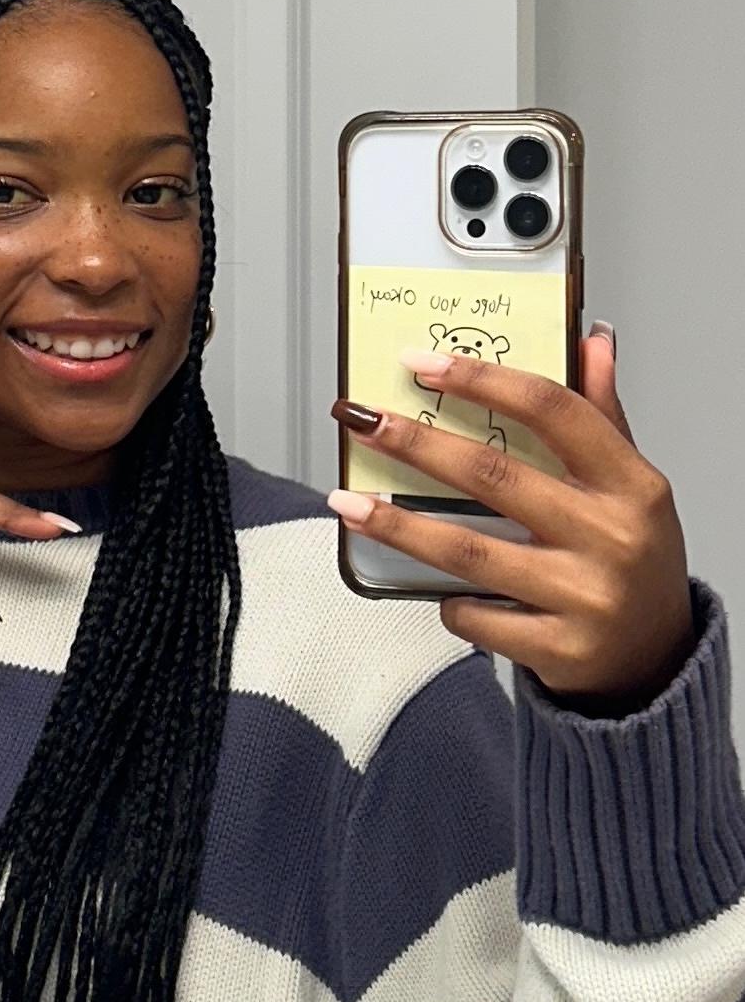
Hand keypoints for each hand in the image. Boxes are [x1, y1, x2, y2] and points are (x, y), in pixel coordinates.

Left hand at [328, 328, 696, 711]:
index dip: (484, 381)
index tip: (423, 365)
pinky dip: (445, 600)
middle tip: (362, 421)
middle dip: (417, 445)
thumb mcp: (631, 487)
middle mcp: (611, 536)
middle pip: (495, 476)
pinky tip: (428, 586)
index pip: (553, 411)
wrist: (654, 659)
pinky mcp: (557, 647)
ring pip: (468, 551)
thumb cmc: (632, 561)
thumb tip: (591, 342)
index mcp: (631, 484)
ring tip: (347, 502)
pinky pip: (474, 616)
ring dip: (398, 526)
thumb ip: (602, 417)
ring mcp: (584, 595)